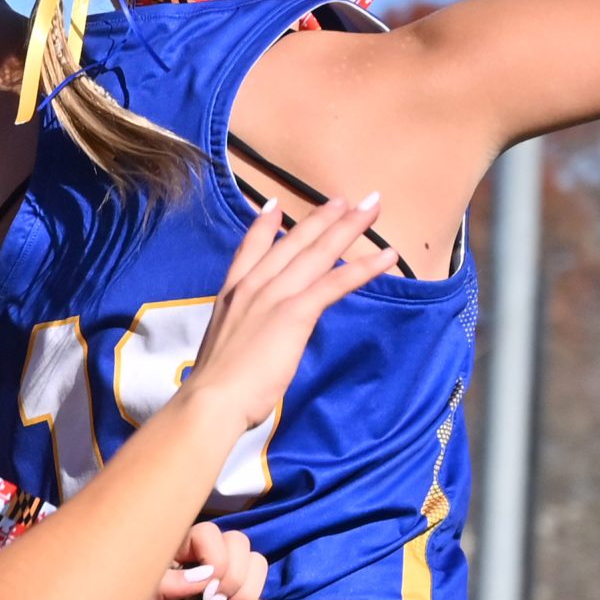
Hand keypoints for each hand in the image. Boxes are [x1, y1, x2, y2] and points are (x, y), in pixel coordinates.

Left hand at [99, 524, 271, 599]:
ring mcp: (224, 593)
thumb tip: (205, 575)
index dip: (213, 556)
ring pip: (258, 567)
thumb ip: (164, 586)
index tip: (199, 590)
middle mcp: (203, 570)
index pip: (208, 532)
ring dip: (243, 598)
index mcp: (176, 559)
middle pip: (241, 544)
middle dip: (231, 579)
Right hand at [183, 194, 392, 434]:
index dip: (264, 226)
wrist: (213, 399)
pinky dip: (364, 267)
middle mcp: (253, 285)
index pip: (250, 250)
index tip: (274, 206)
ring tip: (372, 208)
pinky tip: (387, 256)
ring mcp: (274, 295)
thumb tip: (252, 338)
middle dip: (322, 217)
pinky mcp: (295, 312)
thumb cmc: (216, 389)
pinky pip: (335, 282)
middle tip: (344, 200)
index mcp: (232, 294)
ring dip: (349, 228)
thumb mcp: (224, 347)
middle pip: (294, 242)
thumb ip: (241, 333)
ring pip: (318, 252)